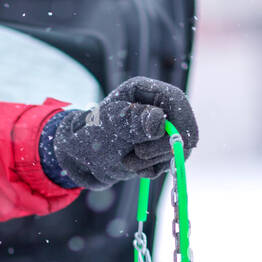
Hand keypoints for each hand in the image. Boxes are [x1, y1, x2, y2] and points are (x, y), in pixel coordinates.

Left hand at [50, 76, 198, 189]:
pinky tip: (131, 166)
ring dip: (153, 160)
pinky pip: (167, 163)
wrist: (78, 161)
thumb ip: (132, 121)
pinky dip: (150, 169)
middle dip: (163, 146)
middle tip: (139, 154)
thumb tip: (159, 121)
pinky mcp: (157, 150)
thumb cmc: (88, 136)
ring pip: (177, 148)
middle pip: (183, 127)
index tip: (180, 141)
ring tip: (127, 160)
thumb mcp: (107, 126)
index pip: (176, 100)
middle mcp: (155, 108)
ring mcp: (158, 130)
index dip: (183, 121)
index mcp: (144, 91)